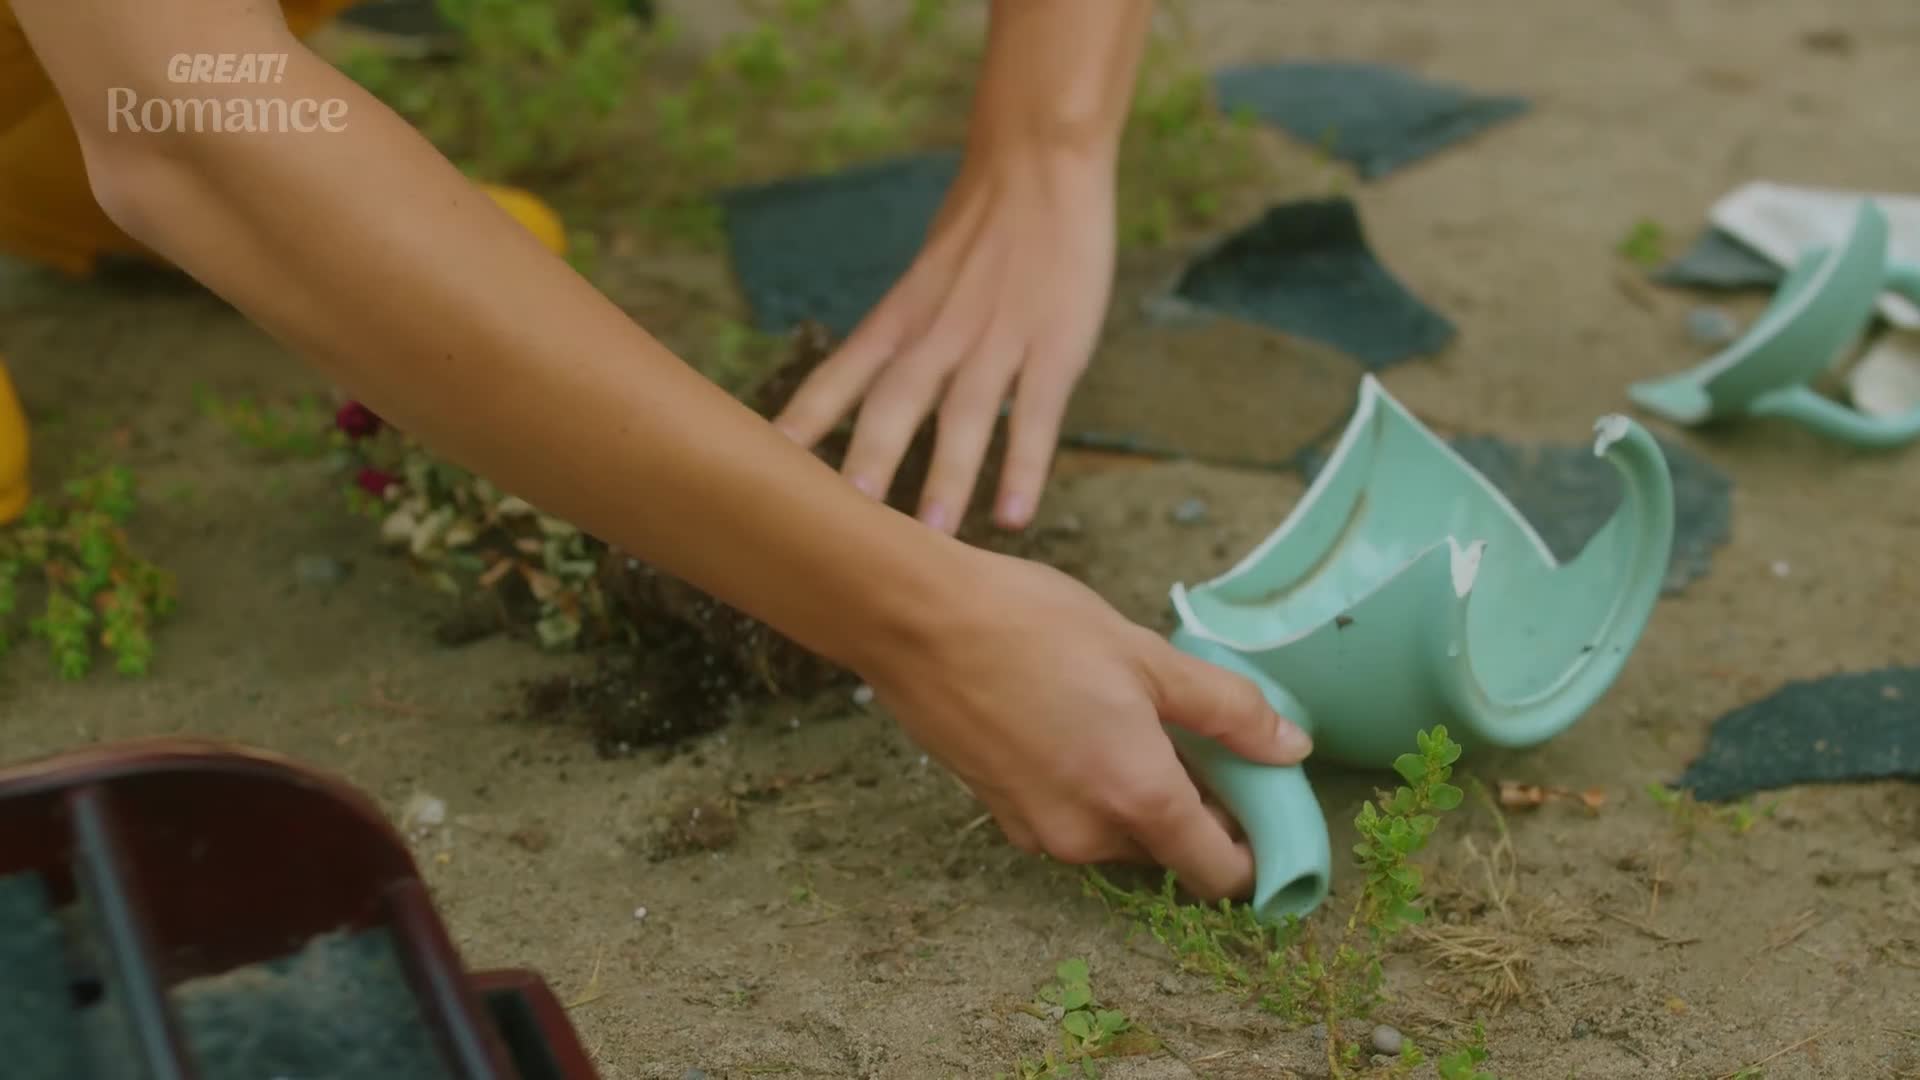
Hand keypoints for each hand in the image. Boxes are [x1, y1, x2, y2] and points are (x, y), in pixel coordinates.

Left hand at [771, 143, 1115, 533]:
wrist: (1040, 160)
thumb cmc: (979, 224)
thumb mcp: (923, 276)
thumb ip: (900, 335)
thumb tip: (865, 396)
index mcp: (901, 316)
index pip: (839, 377)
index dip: (802, 427)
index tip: (765, 473)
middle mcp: (940, 332)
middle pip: (894, 404)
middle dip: (867, 464)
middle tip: (841, 525)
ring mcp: (999, 339)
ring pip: (964, 417)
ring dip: (945, 480)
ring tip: (928, 540)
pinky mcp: (1057, 345)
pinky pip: (1038, 415)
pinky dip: (1024, 466)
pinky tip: (1013, 516)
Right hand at [856, 547, 1313, 900]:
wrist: (916, 621)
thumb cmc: (1032, 627)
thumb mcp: (1147, 657)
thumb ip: (1228, 711)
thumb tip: (1290, 747)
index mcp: (1138, 799)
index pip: (1218, 874)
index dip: (1253, 850)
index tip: (1261, 804)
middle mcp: (1088, 835)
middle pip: (1167, 847)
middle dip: (1192, 803)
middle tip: (1192, 728)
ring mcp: (1038, 830)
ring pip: (1116, 829)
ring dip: (1135, 789)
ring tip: (1125, 709)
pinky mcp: (999, 812)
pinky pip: (1068, 814)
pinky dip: (1086, 783)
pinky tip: (1075, 717)